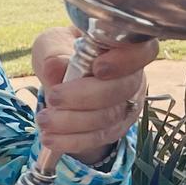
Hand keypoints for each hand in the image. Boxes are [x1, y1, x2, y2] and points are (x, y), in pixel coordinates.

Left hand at [31, 26, 158, 164]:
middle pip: (122, 90)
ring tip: (44, 120)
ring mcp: (128, 104)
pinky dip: (73, 140)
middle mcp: (133, 76)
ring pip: (110, 117)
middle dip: (84, 97)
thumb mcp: (51, 44)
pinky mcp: (116, 127)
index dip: (125, 61)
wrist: (60, 77)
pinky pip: (100, 137)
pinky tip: (51, 138)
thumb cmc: (60, 51)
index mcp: (124, 47)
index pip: (142, 51)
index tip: (97, 67)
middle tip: (53, 97)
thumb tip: (56, 66)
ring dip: (73, 122)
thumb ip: (54, 52)